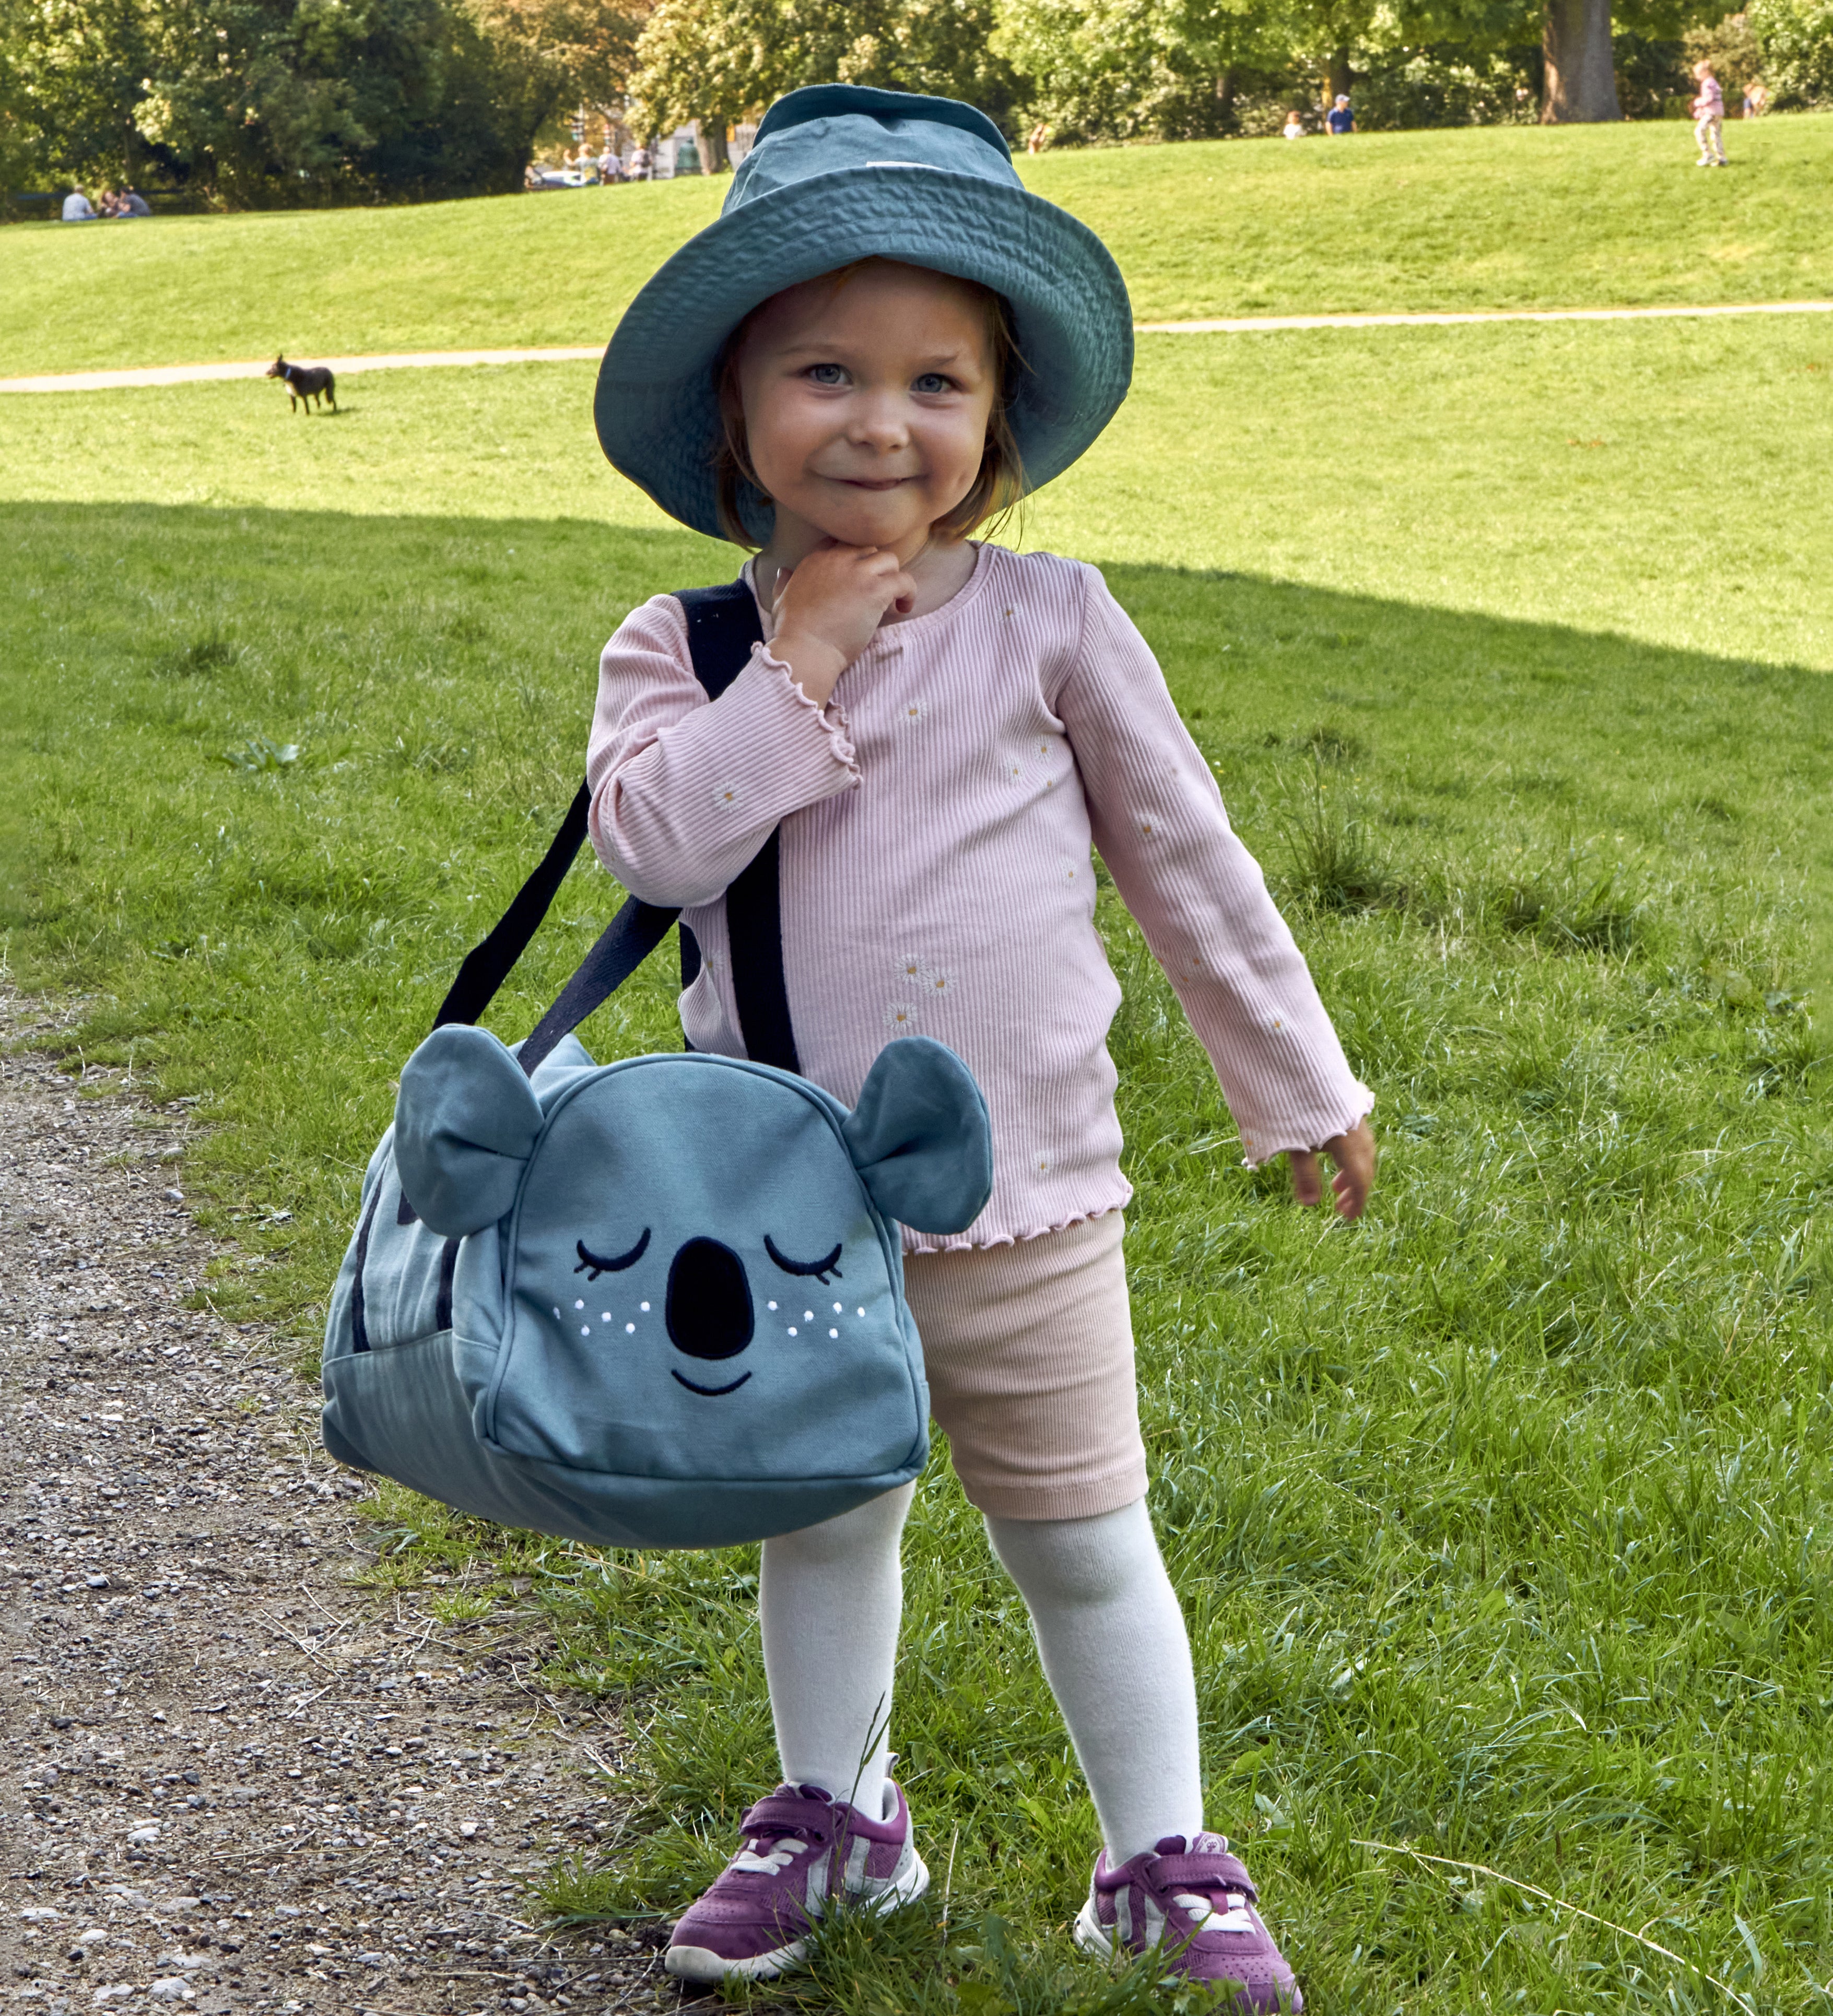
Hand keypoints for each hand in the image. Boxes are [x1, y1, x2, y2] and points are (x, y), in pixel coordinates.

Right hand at [768, 543, 914, 706]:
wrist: (805, 649)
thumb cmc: (791, 632)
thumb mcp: (780, 600)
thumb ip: (784, 582)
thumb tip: (783, 570)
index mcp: (816, 559)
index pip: (842, 543)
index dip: (853, 558)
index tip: (857, 577)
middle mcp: (838, 559)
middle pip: (868, 549)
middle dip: (875, 567)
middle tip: (876, 590)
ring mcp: (858, 573)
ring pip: (889, 560)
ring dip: (893, 577)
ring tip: (892, 599)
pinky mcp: (876, 591)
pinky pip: (904, 580)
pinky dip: (909, 592)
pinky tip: (904, 607)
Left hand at [1287, 1118, 1375, 1221]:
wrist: (1303, 1068)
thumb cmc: (1296, 1111)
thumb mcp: (1297, 1147)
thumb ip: (1305, 1175)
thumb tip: (1310, 1205)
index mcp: (1350, 1146)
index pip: (1360, 1180)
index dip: (1356, 1201)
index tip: (1350, 1217)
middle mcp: (1360, 1134)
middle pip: (1364, 1169)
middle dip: (1354, 1191)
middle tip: (1339, 1207)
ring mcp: (1358, 1120)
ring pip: (1363, 1154)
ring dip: (1352, 1173)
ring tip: (1335, 1185)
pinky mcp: (1352, 1111)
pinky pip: (1359, 1141)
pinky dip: (1352, 1157)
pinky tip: (1338, 1158)